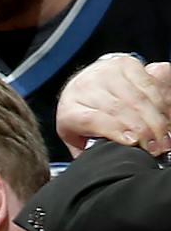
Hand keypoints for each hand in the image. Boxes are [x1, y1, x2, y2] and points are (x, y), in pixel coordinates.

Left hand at [53, 53, 170, 156]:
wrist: (84, 83)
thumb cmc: (82, 114)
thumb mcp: (76, 136)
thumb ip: (86, 151)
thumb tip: (98, 166)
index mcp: (69, 110)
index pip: (91, 119)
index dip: (114, 129)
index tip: (133, 142)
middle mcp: (84, 88)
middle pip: (118, 109)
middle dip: (142, 129)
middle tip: (156, 146)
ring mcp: (105, 73)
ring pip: (136, 97)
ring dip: (155, 118)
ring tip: (164, 136)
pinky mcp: (124, 64)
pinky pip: (147, 84)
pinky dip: (159, 102)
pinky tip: (164, 116)